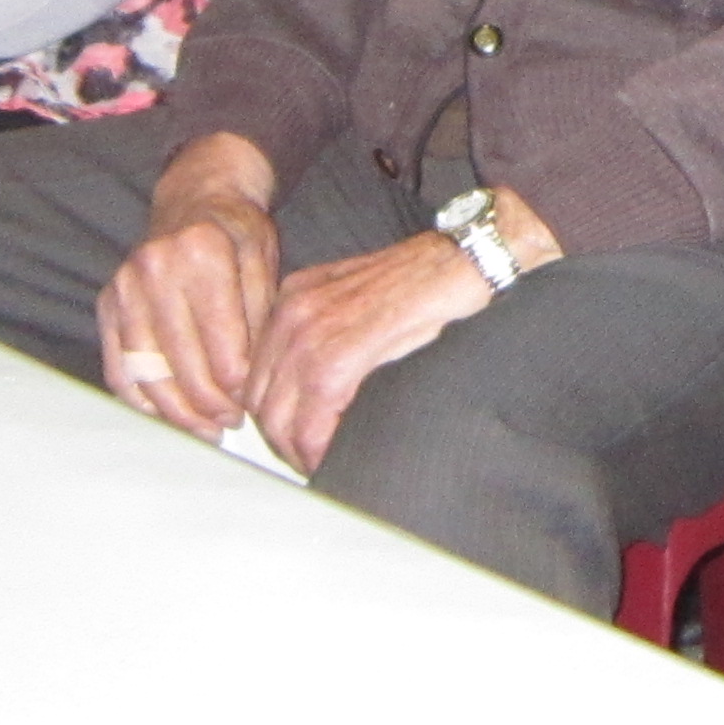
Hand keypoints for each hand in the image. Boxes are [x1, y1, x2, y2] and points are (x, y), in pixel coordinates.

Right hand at [97, 133, 289, 438]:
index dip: (237, 384)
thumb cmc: (236, 234)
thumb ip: (259, 319)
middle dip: (210, 404)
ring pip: (146, 372)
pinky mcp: (106, 303)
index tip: (251, 405)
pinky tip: (168, 415)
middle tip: (232, 424)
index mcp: (203, 253)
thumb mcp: (263, 262)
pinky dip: (141, 400)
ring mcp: (124, 287)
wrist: (194, 200)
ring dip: (176, 412)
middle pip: (181, 363)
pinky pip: (118, 367)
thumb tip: (247, 384)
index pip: (221, 341)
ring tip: (205, 429)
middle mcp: (155, 268)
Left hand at [245, 192, 565, 472]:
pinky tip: (334, 458)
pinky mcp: (339, 353)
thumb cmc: (426, 283)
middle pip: (261, 399)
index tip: (294, 438)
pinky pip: (310, 420)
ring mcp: (311, 331)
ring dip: (297, 452)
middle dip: (282, 440)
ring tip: (324, 466)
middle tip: (310, 461)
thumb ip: (329, 336)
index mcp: (294, 299)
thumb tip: (315, 392)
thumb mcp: (359, 302)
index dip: (275, 415)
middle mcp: (292, 312)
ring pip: (278, 416)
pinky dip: (317, 450)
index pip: (259, 372)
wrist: (464, 259)